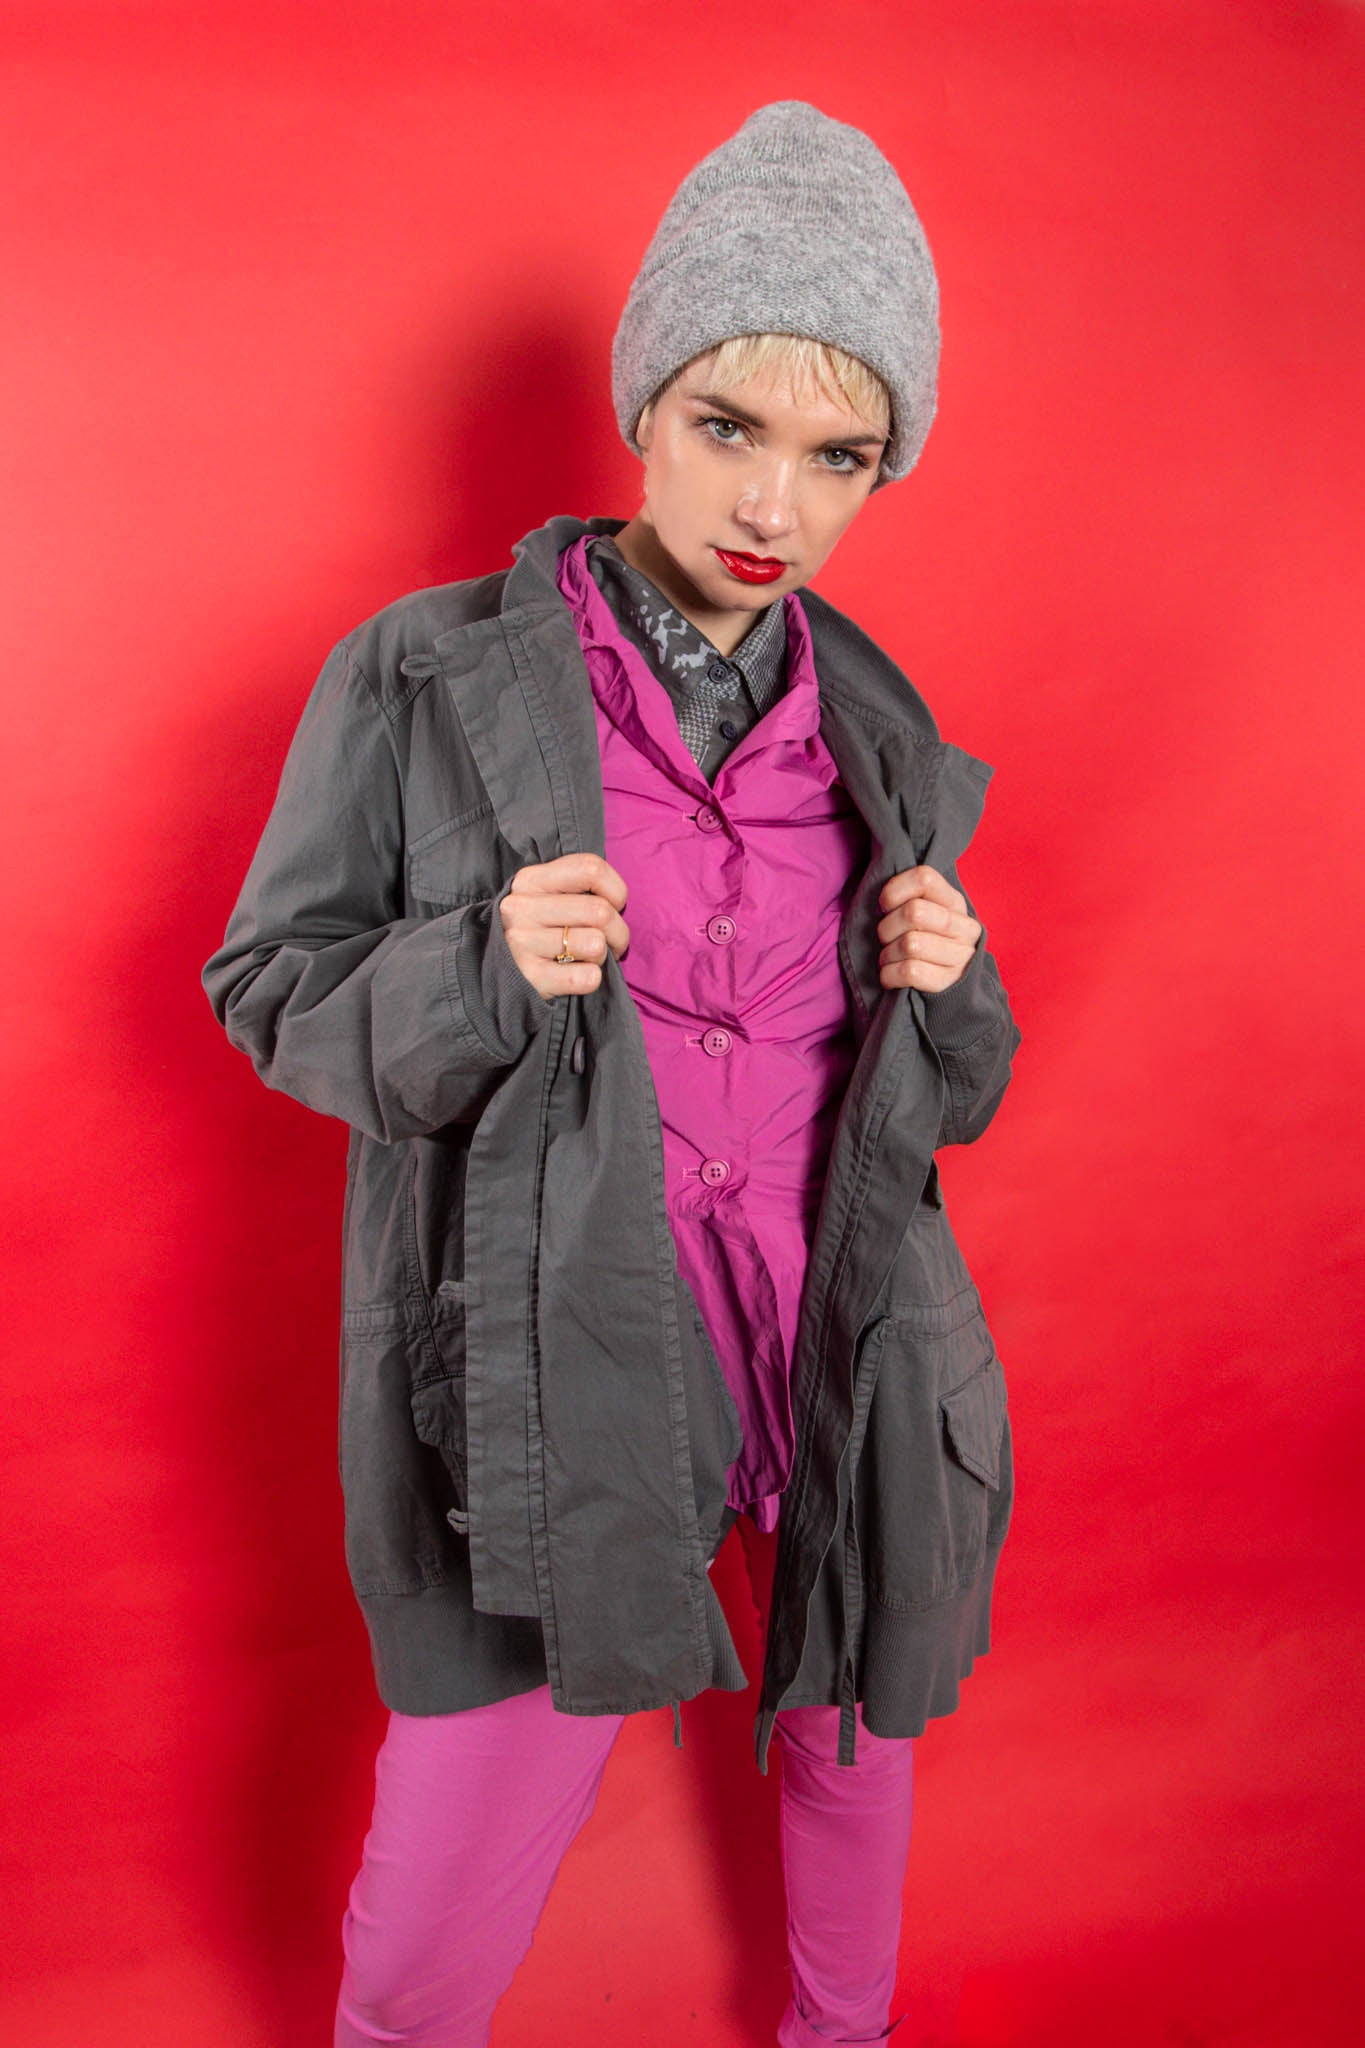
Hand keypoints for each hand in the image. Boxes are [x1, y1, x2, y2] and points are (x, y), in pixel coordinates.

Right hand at [499, 852, 630, 999]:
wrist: (487, 970)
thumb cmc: (533, 929)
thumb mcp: (542, 895)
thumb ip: (575, 885)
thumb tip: (618, 898)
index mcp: (529, 880)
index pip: (590, 868)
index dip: (616, 889)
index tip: (615, 906)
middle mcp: (521, 908)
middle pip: (600, 911)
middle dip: (619, 932)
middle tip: (612, 944)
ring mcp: (521, 943)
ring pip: (595, 944)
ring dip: (603, 956)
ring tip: (589, 958)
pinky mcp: (529, 978)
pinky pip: (586, 977)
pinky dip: (592, 979)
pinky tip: (577, 975)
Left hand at [877, 865, 981, 992]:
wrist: (952, 987)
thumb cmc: (926, 943)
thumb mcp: (925, 915)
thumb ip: (908, 900)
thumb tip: (880, 903)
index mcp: (954, 902)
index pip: (924, 878)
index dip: (895, 890)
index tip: (884, 906)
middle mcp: (964, 927)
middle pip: (914, 912)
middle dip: (887, 927)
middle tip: (885, 939)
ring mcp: (961, 956)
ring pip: (910, 944)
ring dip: (887, 954)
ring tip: (887, 959)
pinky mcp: (950, 982)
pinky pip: (910, 971)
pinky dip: (889, 975)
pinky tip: (889, 976)